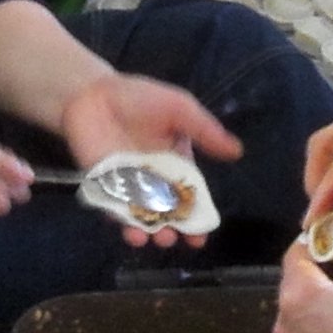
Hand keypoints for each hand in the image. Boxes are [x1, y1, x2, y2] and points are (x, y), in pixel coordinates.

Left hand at [60, 71, 242, 247]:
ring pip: (141, 217)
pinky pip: (114, 210)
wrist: (95, 93)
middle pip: (166, 213)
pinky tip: (130, 229)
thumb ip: (205, 131)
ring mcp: (128, 186)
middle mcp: (154, 180)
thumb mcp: (180, 109)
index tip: (201, 237)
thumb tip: (237, 152)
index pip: (190, 197)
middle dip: (173, 230)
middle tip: (175, 240)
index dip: (196, 218)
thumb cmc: (140, 98)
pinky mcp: (105, 187)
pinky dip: (122, 222)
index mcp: (176, 164)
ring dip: (149, 232)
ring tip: (157, 238)